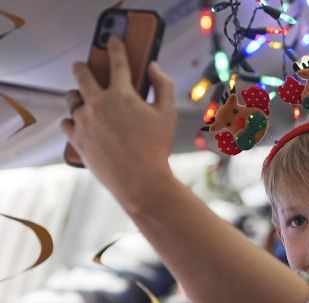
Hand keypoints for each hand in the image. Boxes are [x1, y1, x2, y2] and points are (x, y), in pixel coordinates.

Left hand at [60, 36, 175, 200]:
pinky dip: (72, 121)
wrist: (140, 180)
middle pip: (81, 74)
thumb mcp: (168, 114)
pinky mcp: (76, 138)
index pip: (117, 62)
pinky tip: (80, 123)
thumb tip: (153, 67)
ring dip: (78, 96)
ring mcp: (84, 120)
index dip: (115, 48)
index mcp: (122, 94)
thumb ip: (164, 85)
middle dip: (82, 66)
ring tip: (84, 101)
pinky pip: (66, 122)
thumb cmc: (156, 147)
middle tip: (84, 67)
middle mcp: (98, 103)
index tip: (112, 40)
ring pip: (71, 98)